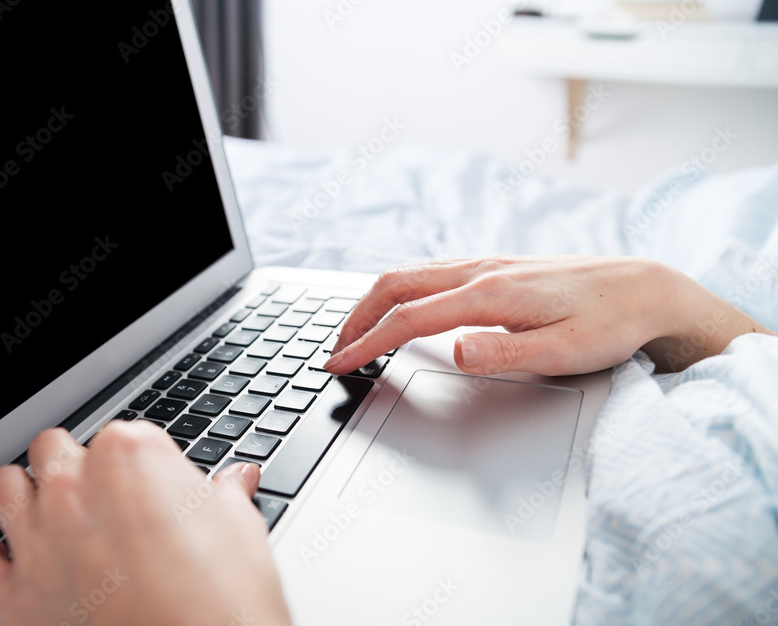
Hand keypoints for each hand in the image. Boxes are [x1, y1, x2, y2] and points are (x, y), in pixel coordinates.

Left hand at [0, 422, 291, 625]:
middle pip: (53, 448)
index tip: (151, 486)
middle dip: (73, 468)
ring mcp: (39, 542)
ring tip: (51, 517)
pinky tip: (24, 570)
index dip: (138, 464)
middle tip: (103, 499)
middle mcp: (74, 490)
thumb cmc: (223, 601)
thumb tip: (235, 481)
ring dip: (23, 496)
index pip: (121, 435)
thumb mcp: (241, 530)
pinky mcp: (15, 597)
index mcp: (129, 456)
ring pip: (4, 488)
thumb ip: (225, 495)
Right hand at [323, 255, 771, 375]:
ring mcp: (487, 264)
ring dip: (374, 301)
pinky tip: (402, 307)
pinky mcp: (496, 267)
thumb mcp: (564, 352)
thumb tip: (454, 350)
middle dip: (356, 316)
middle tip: (334, 347)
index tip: (339, 363)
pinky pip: (431, 271)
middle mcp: (481, 270)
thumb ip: (505, 353)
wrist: (646, 289)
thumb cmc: (610, 324)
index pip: (409, 318)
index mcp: (491, 294)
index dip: (367, 343)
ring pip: (410, 273)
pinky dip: (399, 290)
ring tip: (357, 330)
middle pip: (395, 283)